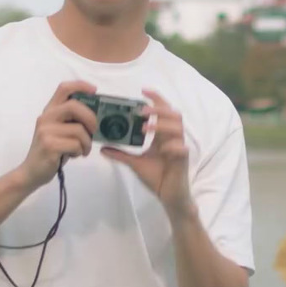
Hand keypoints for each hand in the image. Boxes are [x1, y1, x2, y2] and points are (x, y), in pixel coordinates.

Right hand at [20, 81, 97, 190]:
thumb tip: (97, 116)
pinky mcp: (49, 145)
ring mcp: (46, 131)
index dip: (80, 86)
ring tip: (83, 150)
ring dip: (87, 143)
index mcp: (49, 111)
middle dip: (91, 118)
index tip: (94, 91)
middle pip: (74, 106)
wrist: (31, 172)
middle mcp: (46, 117)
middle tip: (95, 130)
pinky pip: (75, 144)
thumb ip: (72, 121)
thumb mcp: (59, 132)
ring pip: (79, 130)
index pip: (63, 88)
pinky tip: (74, 156)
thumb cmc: (51, 152)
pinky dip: (80, 151)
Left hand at [103, 89, 193, 218]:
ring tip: (145, 127)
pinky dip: (172, 146)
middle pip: (173, 114)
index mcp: (163, 135)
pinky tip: (162, 149)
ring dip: (162, 125)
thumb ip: (121, 154)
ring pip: (178, 128)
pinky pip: (181, 148)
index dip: (156, 99)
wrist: (169, 196)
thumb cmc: (157, 177)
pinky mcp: (182, 160)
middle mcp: (172, 138)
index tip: (143, 90)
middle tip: (142, 110)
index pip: (163, 111)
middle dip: (158, 109)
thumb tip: (103, 149)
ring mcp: (179, 148)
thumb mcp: (135, 163)